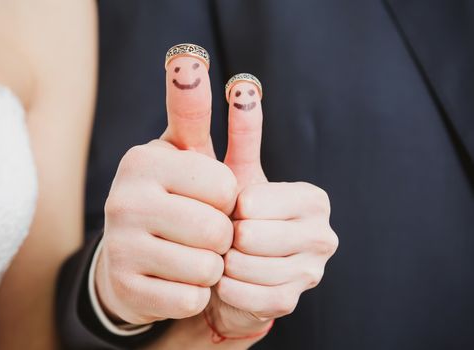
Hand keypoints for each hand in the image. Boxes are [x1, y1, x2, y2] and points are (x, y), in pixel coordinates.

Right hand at [95, 55, 237, 324]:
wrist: (129, 256)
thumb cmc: (170, 197)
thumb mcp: (182, 152)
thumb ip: (190, 108)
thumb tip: (196, 61)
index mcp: (144, 161)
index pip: (224, 186)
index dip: (229, 199)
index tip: (212, 198)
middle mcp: (124, 199)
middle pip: (216, 229)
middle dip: (222, 236)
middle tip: (204, 232)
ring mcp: (120, 245)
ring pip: (206, 267)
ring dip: (211, 266)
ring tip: (191, 254)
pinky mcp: (124, 287)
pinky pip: (190, 298)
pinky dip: (195, 292)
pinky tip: (177, 279)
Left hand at [205, 79, 338, 336]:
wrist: (230, 264)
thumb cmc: (231, 212)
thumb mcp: (232, 171)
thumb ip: (241, 130)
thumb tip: (243, 83)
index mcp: (312, 199)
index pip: (252, 203)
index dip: (227, 207)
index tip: (228, 208)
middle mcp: (322, 234)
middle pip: (251, 238)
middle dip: (224, 236)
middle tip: (222, 234)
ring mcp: (311, 272)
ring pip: (247, 269)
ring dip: (223, 263)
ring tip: (223, 254)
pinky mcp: (292, 300)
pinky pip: (248, 297)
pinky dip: (228, 289)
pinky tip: (227, 279)